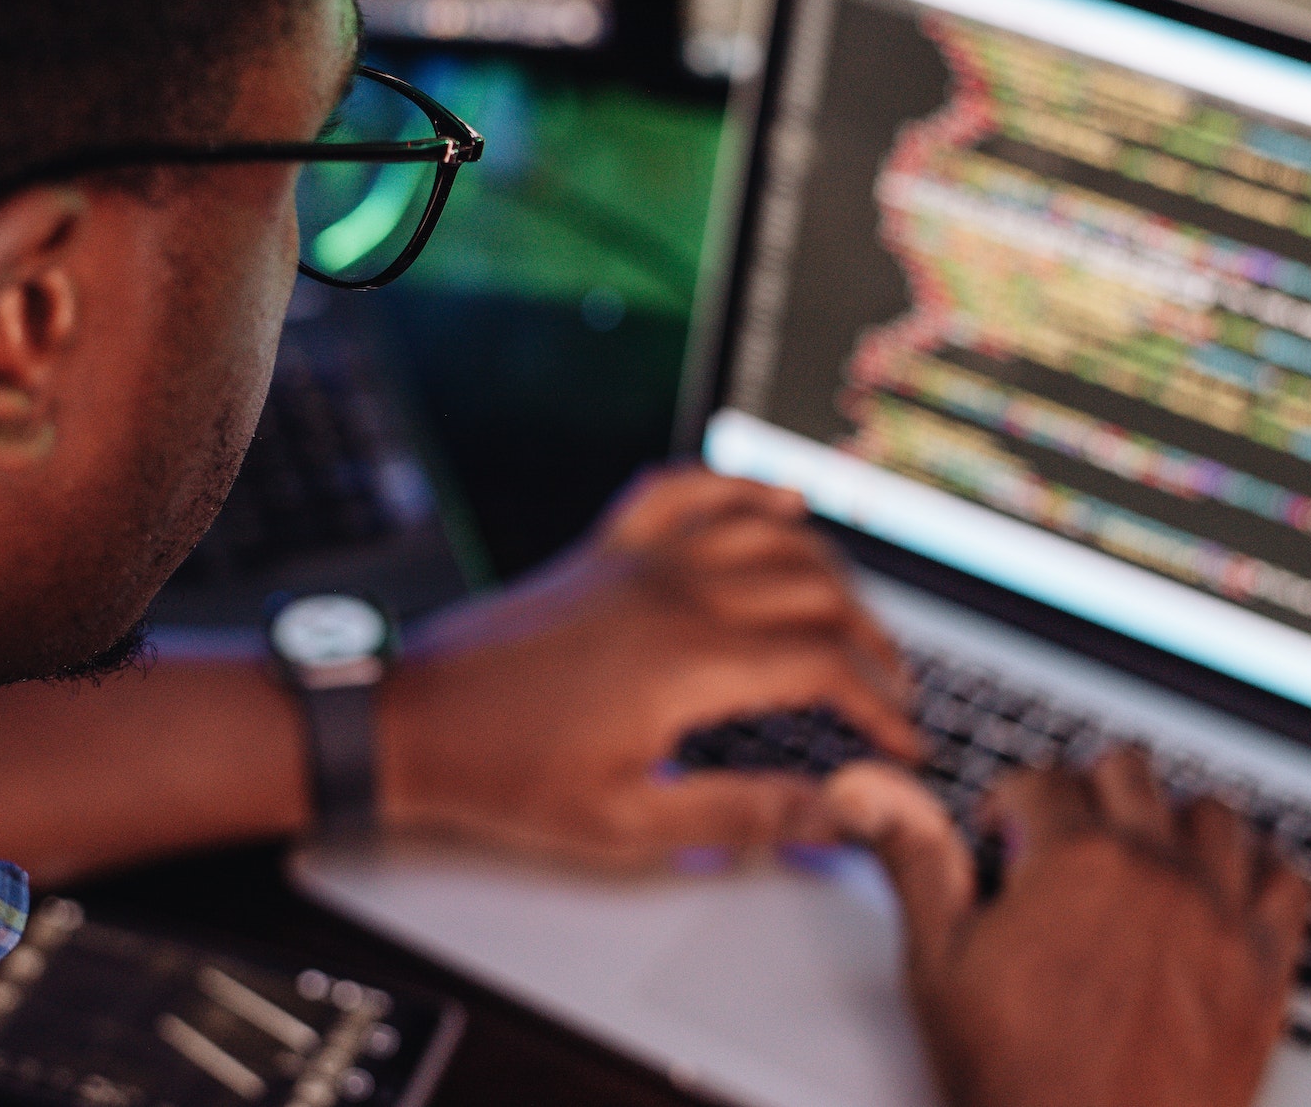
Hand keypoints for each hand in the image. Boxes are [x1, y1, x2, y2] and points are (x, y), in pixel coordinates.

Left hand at [376, 464, 920, 867]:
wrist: (411, 721)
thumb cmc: (506, 774)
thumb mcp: (628, 823)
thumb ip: (740, 813)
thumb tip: (828, 815)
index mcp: (690, 661)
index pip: (825, 666)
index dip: (879, 706)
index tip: (900, 743)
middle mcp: (675, 593)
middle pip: (816, 590)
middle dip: (874, 639)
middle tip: (891, 687)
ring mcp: (639, 560)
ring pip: (768, 531)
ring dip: (828, 567)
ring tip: (855, 613)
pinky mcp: (605, 548)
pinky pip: (685, 488)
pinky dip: (739, 486)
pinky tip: (775, 501)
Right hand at [828, 750, 1310, 1106]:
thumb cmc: (1017, 1082)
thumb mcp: (940, 967)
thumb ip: (917, 865)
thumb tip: (875, 798)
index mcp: (1077, 860)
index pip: (1044, 779)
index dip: (1009, 798)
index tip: (1000, 827)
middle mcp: (1157, 872)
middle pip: (1130, 773)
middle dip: (1086, 789)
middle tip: (1063, 829)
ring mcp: (1220, 916)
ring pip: (1214, 814)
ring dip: (1172, 817)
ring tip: (1142, 847)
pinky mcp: (1265, 968)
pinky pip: (1288, 880)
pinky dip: (1259, 868)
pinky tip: (1227, 884)